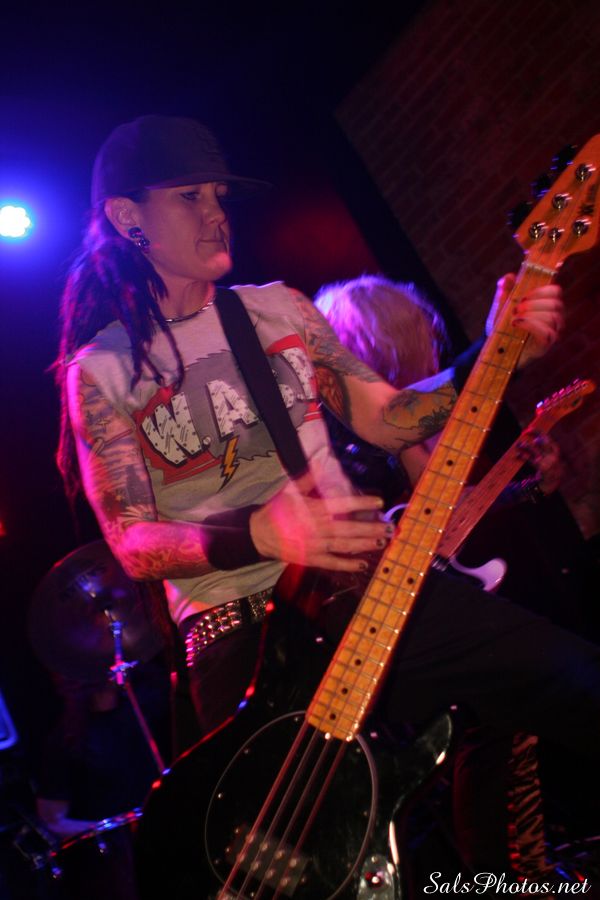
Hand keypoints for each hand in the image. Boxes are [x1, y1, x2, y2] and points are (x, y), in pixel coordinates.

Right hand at [250, 481, 391, 571]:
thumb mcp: (290, 490)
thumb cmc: (277, 510)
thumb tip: (319, 461)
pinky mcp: (312, 559)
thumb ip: (308, 478)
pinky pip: (333, 563)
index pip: (343, 505)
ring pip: (345, 546)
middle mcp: (318, 528)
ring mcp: (316, 545)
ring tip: (382, 541)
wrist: (260, 535)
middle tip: (390, 527)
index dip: (362, 503)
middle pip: (349, 528)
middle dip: (371, 528)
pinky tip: (363, 564)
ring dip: (365, 544)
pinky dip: (348, 564)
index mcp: (315, 509)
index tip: (379, 502)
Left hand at [486, 273, 563, 366]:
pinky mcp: (544, 347)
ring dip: (531, 314)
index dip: (542, 290)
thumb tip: (509, 277)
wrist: (495, 350)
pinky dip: (531, 325)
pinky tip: (516, 324)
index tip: (524, 295)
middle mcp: (553, 320)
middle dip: (534, 304)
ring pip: (553, 318)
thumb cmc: (502, 327)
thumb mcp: (501, 306)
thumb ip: (505, 290)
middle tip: (515, 309)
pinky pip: (548, 333)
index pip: (556, 292)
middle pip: (557, 304)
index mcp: (546, 306)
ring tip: (514, 318)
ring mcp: (551, 334)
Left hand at [517, 431, 563, 494]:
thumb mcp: (549, 457)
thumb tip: (534, 437)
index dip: (541, 433)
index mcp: (555, 452)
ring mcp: (548, 462)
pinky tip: (518, 454)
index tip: (531, 428)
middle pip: (545, 443)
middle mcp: (553, 456)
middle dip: (536, 436)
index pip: (549, 439)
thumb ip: (544, 448)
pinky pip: (531, 461)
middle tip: (526, 431)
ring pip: (536, 451)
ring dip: (526, 447)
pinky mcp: (542, 468)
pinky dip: (524, 457)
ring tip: (519, 444)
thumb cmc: (549, 466)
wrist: (553, 482)